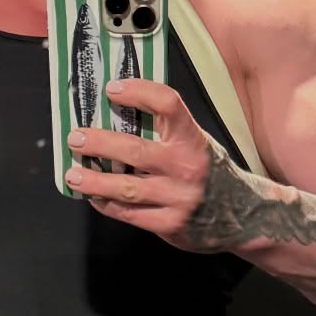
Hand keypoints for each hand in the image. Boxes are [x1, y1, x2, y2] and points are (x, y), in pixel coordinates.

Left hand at [66, 78, 212, 246]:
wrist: (243, 215)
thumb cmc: (210, 172)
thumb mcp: (198, 143)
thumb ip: (166, 131)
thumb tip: (118, 113)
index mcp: (193, 139)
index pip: (167, 104)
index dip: (138, 92)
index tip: (111, 90)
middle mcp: (187, 167)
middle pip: (134, 151)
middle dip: (99, 144)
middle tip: (75, 139)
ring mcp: (179, 199)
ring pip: (126, 188)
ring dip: (94, 181)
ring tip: (73, 175)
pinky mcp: (171, 225)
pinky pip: (130, 214)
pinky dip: (108, 205)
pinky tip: (94, 197)